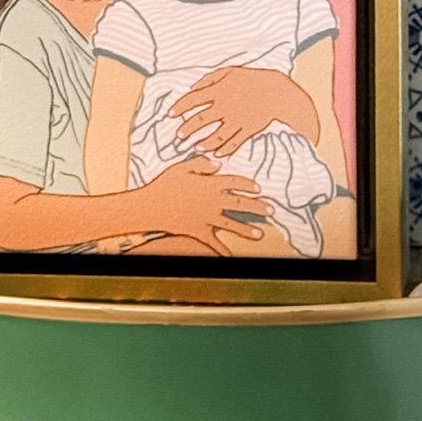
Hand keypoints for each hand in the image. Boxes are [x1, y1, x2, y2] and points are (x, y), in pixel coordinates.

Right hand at [148, 156, 271, 252]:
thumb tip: (217, 165)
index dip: (249, 184)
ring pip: (232, 224)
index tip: (258, 188)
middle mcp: (212, 201)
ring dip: (247, 230)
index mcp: (210, 184)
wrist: (150, 206)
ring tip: (260, 234)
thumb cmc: (164, 184)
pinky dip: (222, 250)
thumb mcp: (182, 167)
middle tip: (271, 210)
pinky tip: (230, 256)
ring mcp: (206, 218)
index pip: (236, 182)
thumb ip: (201, 164)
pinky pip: (213, 242)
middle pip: (240, 204)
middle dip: (258, 207)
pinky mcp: (198, 231)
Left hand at [168, 67, 319, 155]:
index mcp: (219, 90)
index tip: (170, 114)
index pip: (192, 100)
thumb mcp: (228, 71)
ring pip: (215, 136)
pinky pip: (234, 143)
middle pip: (200, 121)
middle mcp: (225, 106)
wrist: (275, 90)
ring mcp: (236, 120)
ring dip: (204, 144)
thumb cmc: (250, 78)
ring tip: (197, 147)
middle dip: (186, 129)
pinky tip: (217, 153)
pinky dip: (224, 150)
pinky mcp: (247, 129)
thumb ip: (208, 78)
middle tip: (179, 135)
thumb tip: (192, 87)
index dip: (178, 107)